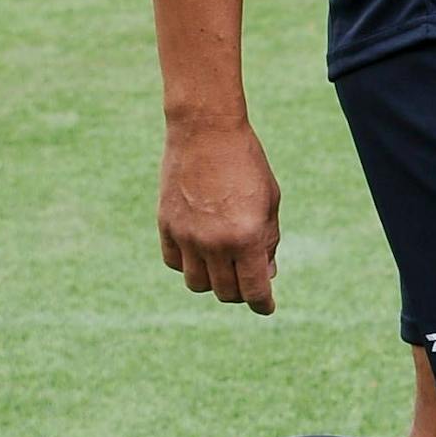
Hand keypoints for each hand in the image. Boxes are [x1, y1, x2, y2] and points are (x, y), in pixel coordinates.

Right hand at [158, 118, 280, 312]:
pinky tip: (200, 250)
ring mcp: (187, 236)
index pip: (254, 290)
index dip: (263, 304)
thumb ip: (268, 241)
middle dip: (241, 291)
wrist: (206, 130)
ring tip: (223, 263)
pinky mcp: (166, 226)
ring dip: (213, 280)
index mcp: (246, 237)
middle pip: (226, 292)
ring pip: (198, 283)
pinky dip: (189, 264)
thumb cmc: (246, 163)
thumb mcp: (269, 202)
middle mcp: (214, 242)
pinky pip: (175, 263)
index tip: (267, 306)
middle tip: (247, 278)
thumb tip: (265, 275)